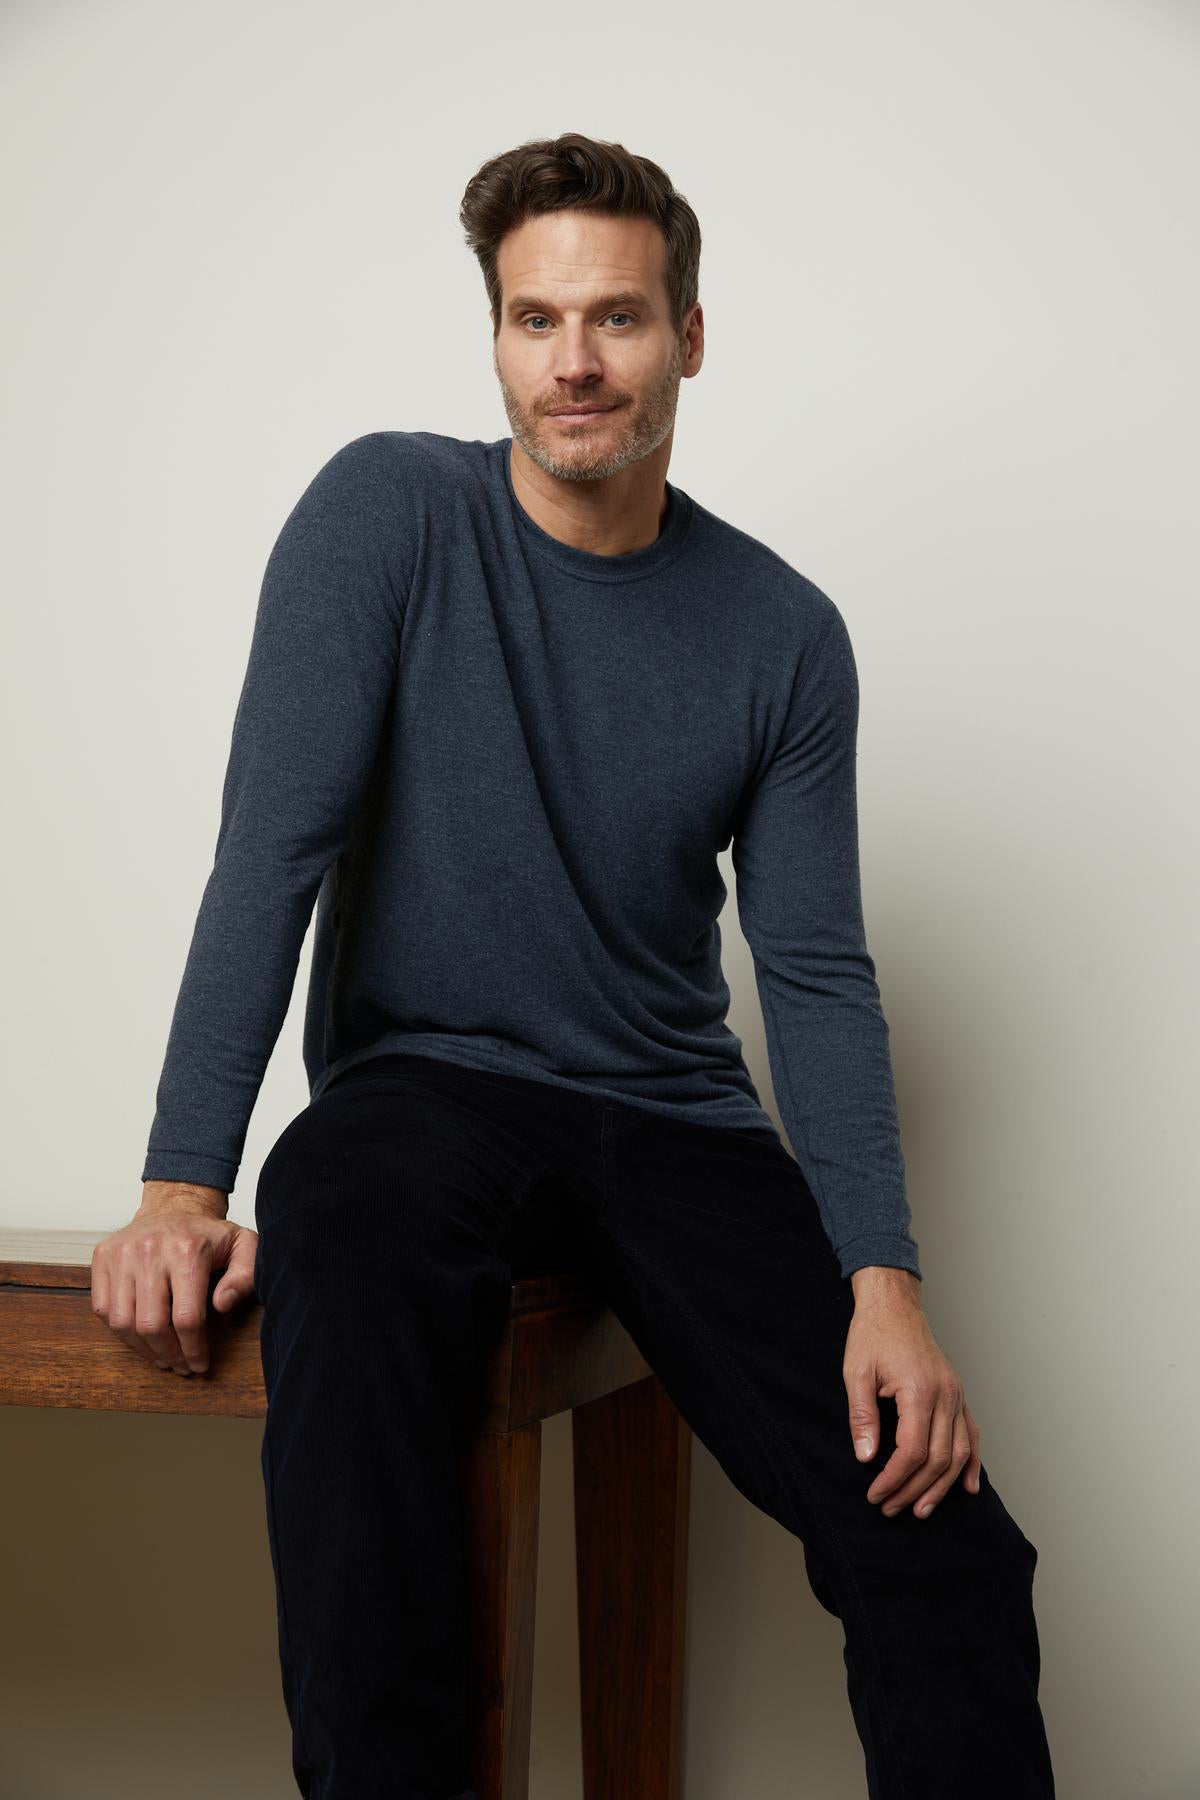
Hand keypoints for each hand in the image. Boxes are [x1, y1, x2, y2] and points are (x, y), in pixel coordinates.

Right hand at [91, 1188, 258, 1375]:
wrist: (173, 1206)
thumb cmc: (207, 1235)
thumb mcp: (243, 1246)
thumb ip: (245, 1275)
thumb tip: (222, 1304)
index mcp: (188, 1250)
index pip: (187, 1318)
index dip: (193, 1349)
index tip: (199, 1364)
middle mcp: (150, 1251)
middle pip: (152, 1325)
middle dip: (169, 1354)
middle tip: (180, 1365)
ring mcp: (122, 1254)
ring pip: (123, 1322)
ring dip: (143, 1349)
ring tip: (161, 1356)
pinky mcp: (103, 1257)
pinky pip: (104, 1309)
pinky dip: (121, 1331)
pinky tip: (140, 1336)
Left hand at [843, 1268, 981, 1518]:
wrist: (893, 1305)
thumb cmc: (872, 1335)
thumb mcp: (856, 1373)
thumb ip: (862, 1416)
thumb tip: (866, 1457)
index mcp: (919, 1390)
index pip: (913, 1451)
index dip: (894, 1479)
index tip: (875, 1494)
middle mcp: (946, 1395)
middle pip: (938, 1458)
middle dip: (914, 1489)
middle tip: (890, 1508)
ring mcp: (956, 1395)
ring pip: (959, 1453)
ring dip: (942, 1486)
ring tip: (922, 1509)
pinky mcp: (958, 1394)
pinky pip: (971, 1435)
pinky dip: (971, 1463)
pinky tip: (967, 1487)